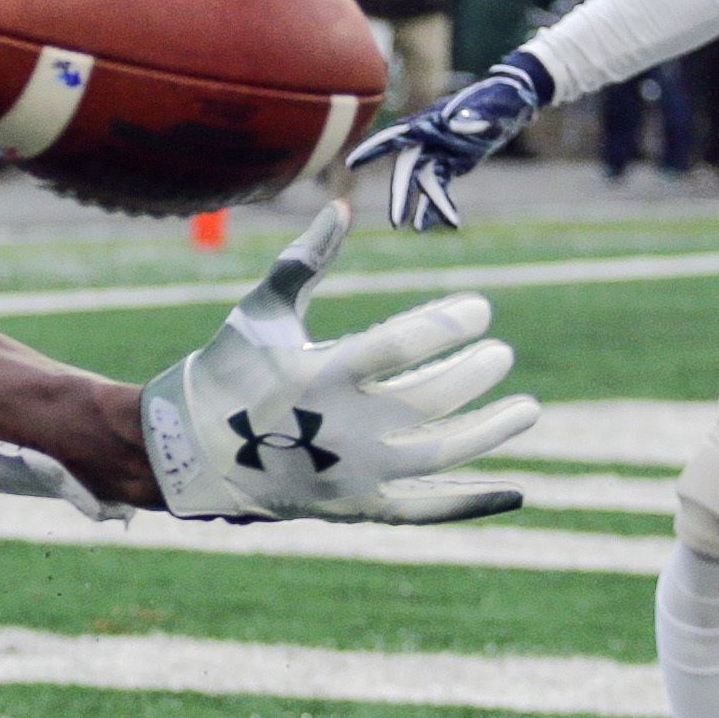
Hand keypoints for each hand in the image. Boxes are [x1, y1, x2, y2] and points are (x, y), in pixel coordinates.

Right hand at [142, 201, 537, 523]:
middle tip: (501, 354)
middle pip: (429, 401)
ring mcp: (348, 475)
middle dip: (474, 374)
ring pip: (439, 458)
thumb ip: (305, 260)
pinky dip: (470, 505)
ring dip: (491, 433)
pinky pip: (423, 512)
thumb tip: (343, 204)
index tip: (481, 309)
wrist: (189, 452)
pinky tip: (516, 491)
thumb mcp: (260, 311)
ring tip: (529, 409)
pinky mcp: (354, 509)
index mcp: (316, 373)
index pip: (401, 345)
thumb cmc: (229, 369)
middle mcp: (337, 428)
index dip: (449, 324)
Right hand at [342, 50, 550, 231]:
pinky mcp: (452, 163)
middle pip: (406, 170)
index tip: (352, 164)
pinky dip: (436, 205)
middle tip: (395, 222)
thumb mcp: (490, 106)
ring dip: (423, 206)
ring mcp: (439, 152)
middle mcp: (428, 139)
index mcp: (430, 122)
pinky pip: (439, 187)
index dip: (373, 150)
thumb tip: (457, 125)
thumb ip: (474, 115)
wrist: (516, 100)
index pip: (396, 137)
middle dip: (400, 195)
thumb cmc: (500, 98)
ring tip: (418, 231)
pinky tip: (431, 226)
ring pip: (424, 183)